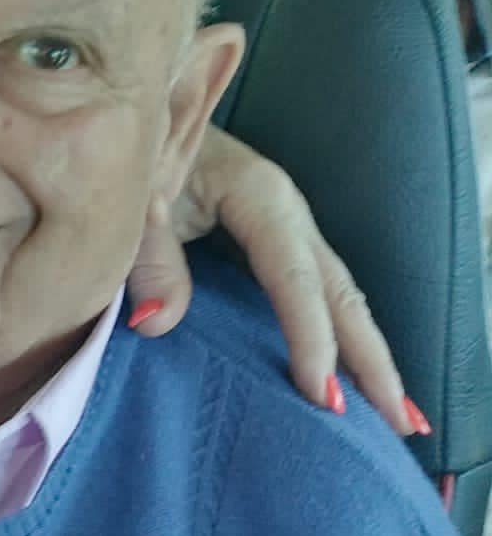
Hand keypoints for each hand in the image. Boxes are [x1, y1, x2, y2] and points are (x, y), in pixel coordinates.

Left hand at [124, 127, 424, 437]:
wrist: (137, 111)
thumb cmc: (135, 150)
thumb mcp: (133, 199)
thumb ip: (147, 257)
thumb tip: (158, 325)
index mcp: (259, 196)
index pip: (296, 278)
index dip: (312, 338)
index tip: (321, 396)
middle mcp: (287, 211)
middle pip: (341, 291)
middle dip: (372, 359)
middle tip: (401, 423)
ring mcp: (286, 224)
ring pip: (339, 294)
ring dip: (369, 353)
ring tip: (399, 416)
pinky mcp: (272, 238)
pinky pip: (316, 292)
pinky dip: (340, 333)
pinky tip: (351, 374)